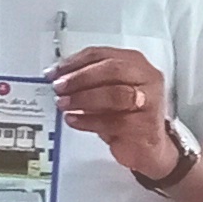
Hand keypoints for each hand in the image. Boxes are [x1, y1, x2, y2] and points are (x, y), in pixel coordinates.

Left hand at [53, 45, 180, 178]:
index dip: (74, 62)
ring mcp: (149, 101)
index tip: (53, 72)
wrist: (147, 147)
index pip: (101, 54)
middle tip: (59, 87)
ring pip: (115, 94)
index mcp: (134, 62)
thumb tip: (56, 76)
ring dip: (84, 98)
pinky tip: (74, 120)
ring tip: (63, 104)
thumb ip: (87, 81)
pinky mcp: (145, 126)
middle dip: (80, 78)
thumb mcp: (105, 91)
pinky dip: (88, 120)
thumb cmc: (125, 115)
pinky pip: (113, 121)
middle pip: (112, 69)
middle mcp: (147, 78)